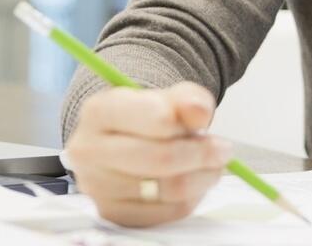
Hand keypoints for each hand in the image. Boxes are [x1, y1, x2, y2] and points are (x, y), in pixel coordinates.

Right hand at [64, 81, 232, 226]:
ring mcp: (96, 187)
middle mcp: (88, 150)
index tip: (205, 124)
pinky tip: (193, 182)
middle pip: (161, 159)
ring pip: (167, 189)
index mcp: (98, 111)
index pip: (154, 119)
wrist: (123, 140)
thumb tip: (200, 113)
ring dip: (202, 177)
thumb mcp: (168, 97)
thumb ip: (188, 99)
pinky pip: (166, 212)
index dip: (186, 124)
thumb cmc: (146, 116)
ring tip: (211, 165)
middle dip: (202, 154)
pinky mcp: (112, 214)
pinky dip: (190, 198)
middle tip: (223, 150)